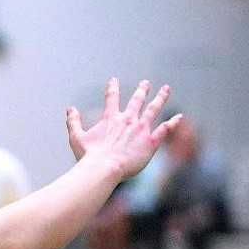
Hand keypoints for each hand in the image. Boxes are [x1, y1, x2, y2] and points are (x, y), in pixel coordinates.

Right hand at [66, 78, 181, 180]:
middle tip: (146, 83)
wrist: (103, 168)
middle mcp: (128, 120)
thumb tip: (69, 109)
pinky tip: (178, 117)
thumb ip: (73, 122)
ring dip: (160, 98)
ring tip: (166, 90)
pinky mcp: (150, 142)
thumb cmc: (89, 156)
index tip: (114, 80)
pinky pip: (164, 129)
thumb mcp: (76, 138)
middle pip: (137, 100)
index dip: (112, 88)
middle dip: (142, 90)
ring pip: (153, 109)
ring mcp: (141, 129)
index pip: (112, 98)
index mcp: (110, 118)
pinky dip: (172, 123)